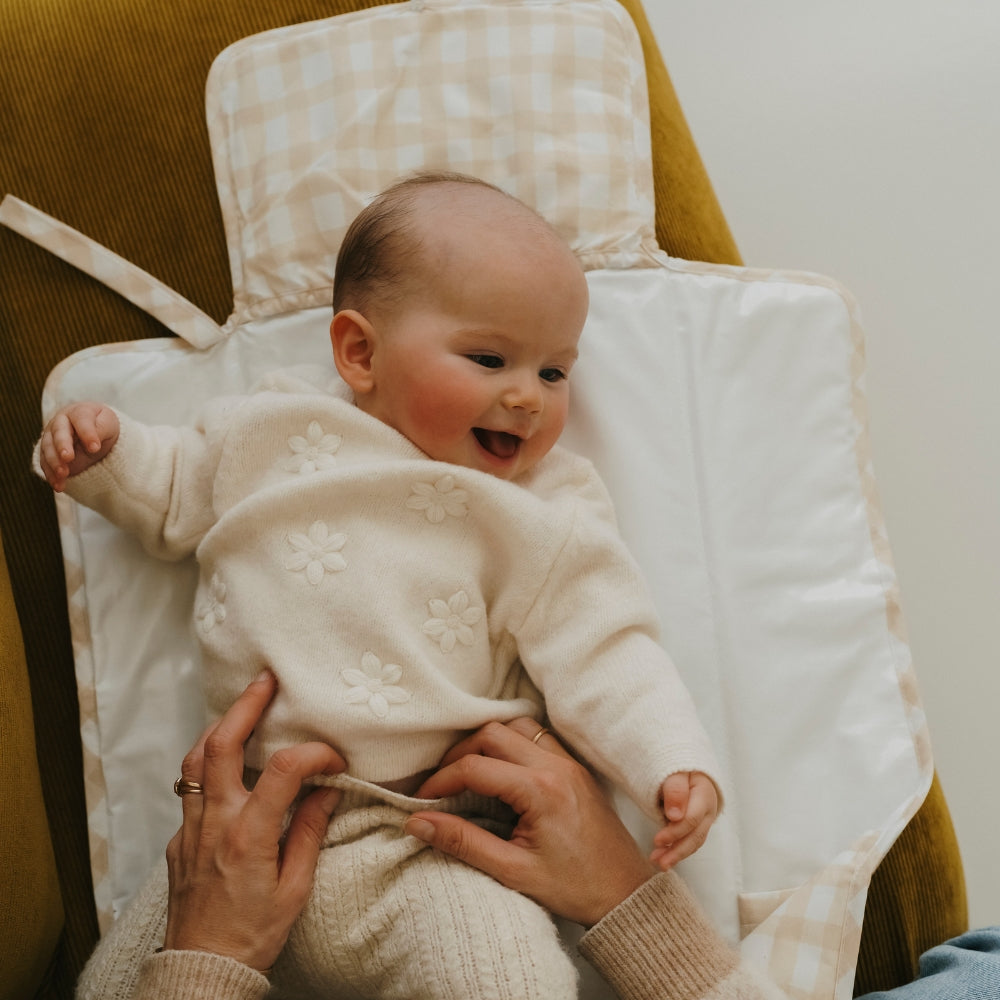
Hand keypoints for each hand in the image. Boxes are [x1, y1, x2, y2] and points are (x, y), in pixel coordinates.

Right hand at [38, 402, 118, 490]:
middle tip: (68, 458)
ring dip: (54, 462)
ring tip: (63, 474)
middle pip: (59, 432)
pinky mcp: (48, 453)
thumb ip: (102, 429)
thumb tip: (93, 445)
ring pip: (48, 448)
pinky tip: (59, 486)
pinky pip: (46, 464)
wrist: (93, 430)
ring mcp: (52, 437)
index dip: (87, 433)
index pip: (81, 419)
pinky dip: (51, 475)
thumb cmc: (101, 424)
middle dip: (62, 445)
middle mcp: (61, 422)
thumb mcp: (109, 424)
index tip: (95, 448)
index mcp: (78, 412)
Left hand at [163, 670, 345, 972]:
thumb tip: (328, 788)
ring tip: (242, 710)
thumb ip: (310, 831)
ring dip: (219, 728)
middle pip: (220, 744)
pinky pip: (190, 789)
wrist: (201, 970)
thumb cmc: (252, 935)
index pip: (282, 770)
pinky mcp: (179, 840)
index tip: (334, 757)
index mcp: (248, 835)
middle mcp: (213, 823)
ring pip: (194, 760)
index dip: (313, 752)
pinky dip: (209, 765)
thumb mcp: (295, 889)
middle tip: (266, 680)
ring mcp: (190, 829)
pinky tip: (229, 767)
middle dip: (244, 705)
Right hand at [403, 719, 654, 927]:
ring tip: (468, 771)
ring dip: (488, 741)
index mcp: (540, 790)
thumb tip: (419, 823)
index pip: (475, 767)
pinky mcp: (576, 768)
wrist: (626, 894)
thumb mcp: (513, 872)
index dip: (440, 781)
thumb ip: (463, 843)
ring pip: (517, 726)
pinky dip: (513, 741)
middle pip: (493, 733)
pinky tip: (502, 768)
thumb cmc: (575, 888)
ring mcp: (569, 763)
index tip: (421, 801)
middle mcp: (556, 766)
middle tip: (441, 783)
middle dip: (459, 754)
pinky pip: (539, 736)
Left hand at [650, 771, 718, 870]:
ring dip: (676, 855)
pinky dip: (677, 851)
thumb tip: (675, 816)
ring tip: (659, 863)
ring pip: (694, 842)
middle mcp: (708, 809)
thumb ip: (675, 790)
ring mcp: (704, 819)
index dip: (675, 832)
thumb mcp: (676, 772)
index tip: (657, 840)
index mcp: (705, 794)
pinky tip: (664, 857)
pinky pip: (690, 841)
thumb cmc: (678, 768)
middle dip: (677, 851)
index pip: (692, 819)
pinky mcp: (697, 826)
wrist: (685, 767)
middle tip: (658, 861)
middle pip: (695, 835)